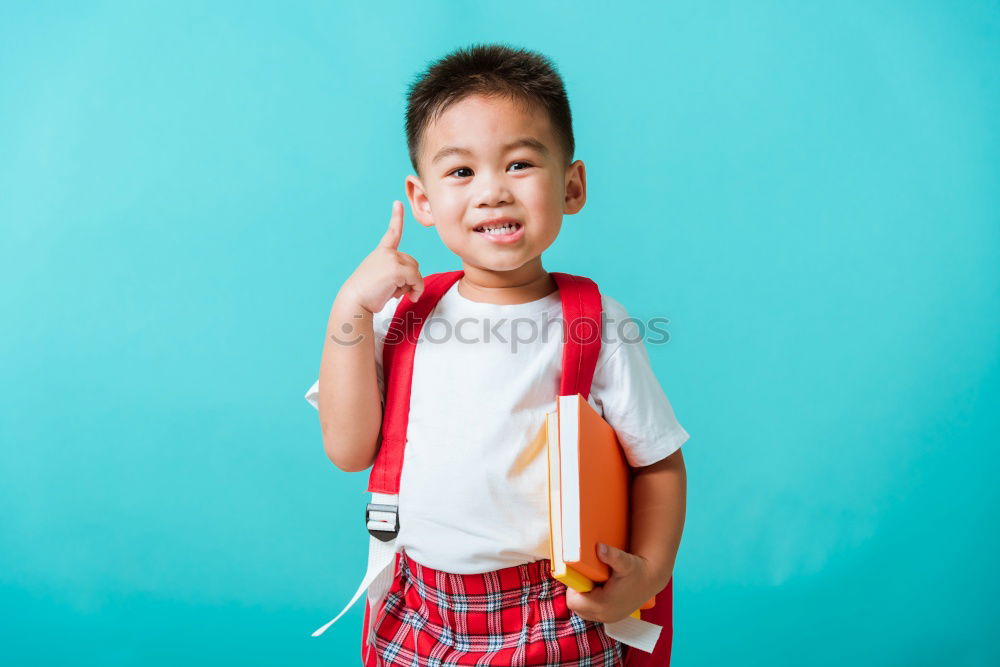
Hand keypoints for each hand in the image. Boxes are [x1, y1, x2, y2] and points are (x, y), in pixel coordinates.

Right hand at [339, 200, 425, 314]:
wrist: (354, 302)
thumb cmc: (366, 296)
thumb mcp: (381, 279)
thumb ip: (396, 274)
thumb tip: (414, 286)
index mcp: (380, 253)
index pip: (391, 233)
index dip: (396, 217)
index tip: (397, 203)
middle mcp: (386, 253)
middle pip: (413, 263)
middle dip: (409, 278)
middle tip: (394, 290)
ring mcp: (392, 259)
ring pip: (416, 271)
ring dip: (411, 285)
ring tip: (394, 293)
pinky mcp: (397, 269)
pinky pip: (417, 279)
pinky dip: (417, 290)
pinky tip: (410, 297)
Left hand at [564, 543, 661, 623]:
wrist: (651, 579)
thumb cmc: (637, 570)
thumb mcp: (625, 561)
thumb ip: (611, 555)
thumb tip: (600, 548)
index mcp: (603, 605)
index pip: (573, 601)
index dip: (574, 587)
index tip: (582, 576)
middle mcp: (605, 615)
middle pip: (576, 607)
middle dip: (578, 593)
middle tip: (588, 578)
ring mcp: (608, 619)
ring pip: (583, 611)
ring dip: (584, 598)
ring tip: (594, 584)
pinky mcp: (611, 618)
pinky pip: (592, 613)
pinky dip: (591, 603)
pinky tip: (599, 590)